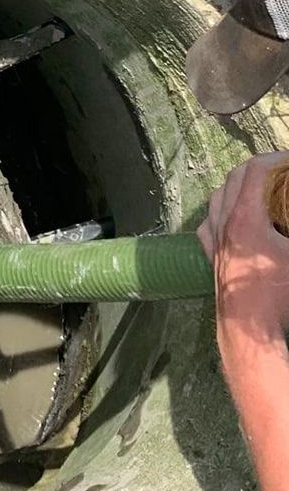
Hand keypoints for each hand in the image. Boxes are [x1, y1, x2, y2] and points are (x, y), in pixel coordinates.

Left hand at [198, 154, 288, 365]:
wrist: (250, 331)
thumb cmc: (280, 295)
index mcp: (246, 217)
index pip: (255, 171)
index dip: (275, 159)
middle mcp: (224, 223)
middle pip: (233, 179)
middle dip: (257, 168)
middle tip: (280, 170)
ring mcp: (214, 240)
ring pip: (217, 198)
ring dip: (237, 186)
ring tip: (259, 189)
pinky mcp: (211, 258)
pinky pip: (209, 223)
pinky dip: (221, 210)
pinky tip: (232, 218)